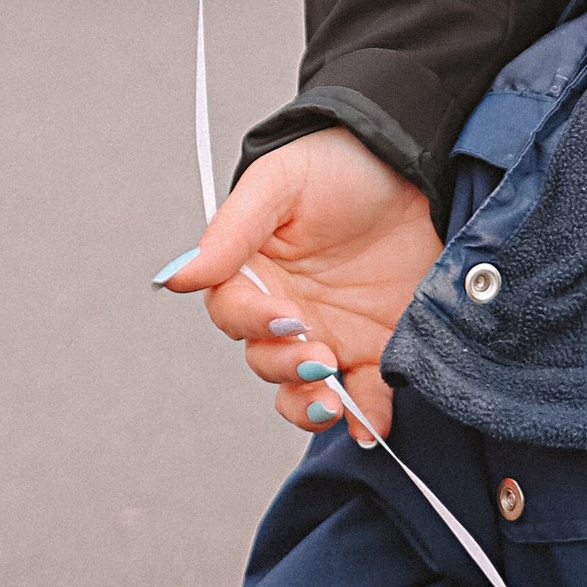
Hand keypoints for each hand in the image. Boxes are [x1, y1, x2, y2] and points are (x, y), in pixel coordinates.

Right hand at [151, 128, 441, 437]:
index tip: (286, 316)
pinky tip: (370, 425)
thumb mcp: (279, 183)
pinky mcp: (376, 346)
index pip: (234, 313)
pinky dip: (366, 416)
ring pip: (304, 390)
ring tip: (333, 400)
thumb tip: (175, 277)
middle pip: (265, 360)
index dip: (253, 322)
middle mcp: (285, 312)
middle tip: (319, 358)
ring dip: (311, 404)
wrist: (412, 161)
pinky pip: (364, 395)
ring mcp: (330, 333)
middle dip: (287, 368)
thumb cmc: (336, 164)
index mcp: (252, 274)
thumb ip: (231, 231)